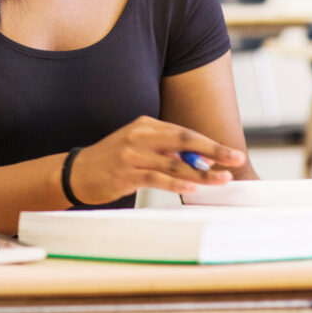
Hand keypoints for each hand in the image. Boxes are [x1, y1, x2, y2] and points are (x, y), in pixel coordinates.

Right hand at [68, 116, 245, 204]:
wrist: (76, 172)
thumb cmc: (112, 162)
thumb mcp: (138, 148)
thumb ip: (166, 151)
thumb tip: (200, 162)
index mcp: (145, 125)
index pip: (184, 132)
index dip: (210, 143)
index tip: (232, 154)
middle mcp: (139, 135)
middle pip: (184, 140)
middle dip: (213, 151)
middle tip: (235, 159)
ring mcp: (131, 153)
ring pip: (173, 161)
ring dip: (200, 172)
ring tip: (221, 179)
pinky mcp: (124, 172)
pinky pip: (156, 176)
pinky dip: (176, 181)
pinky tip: (191, 187)